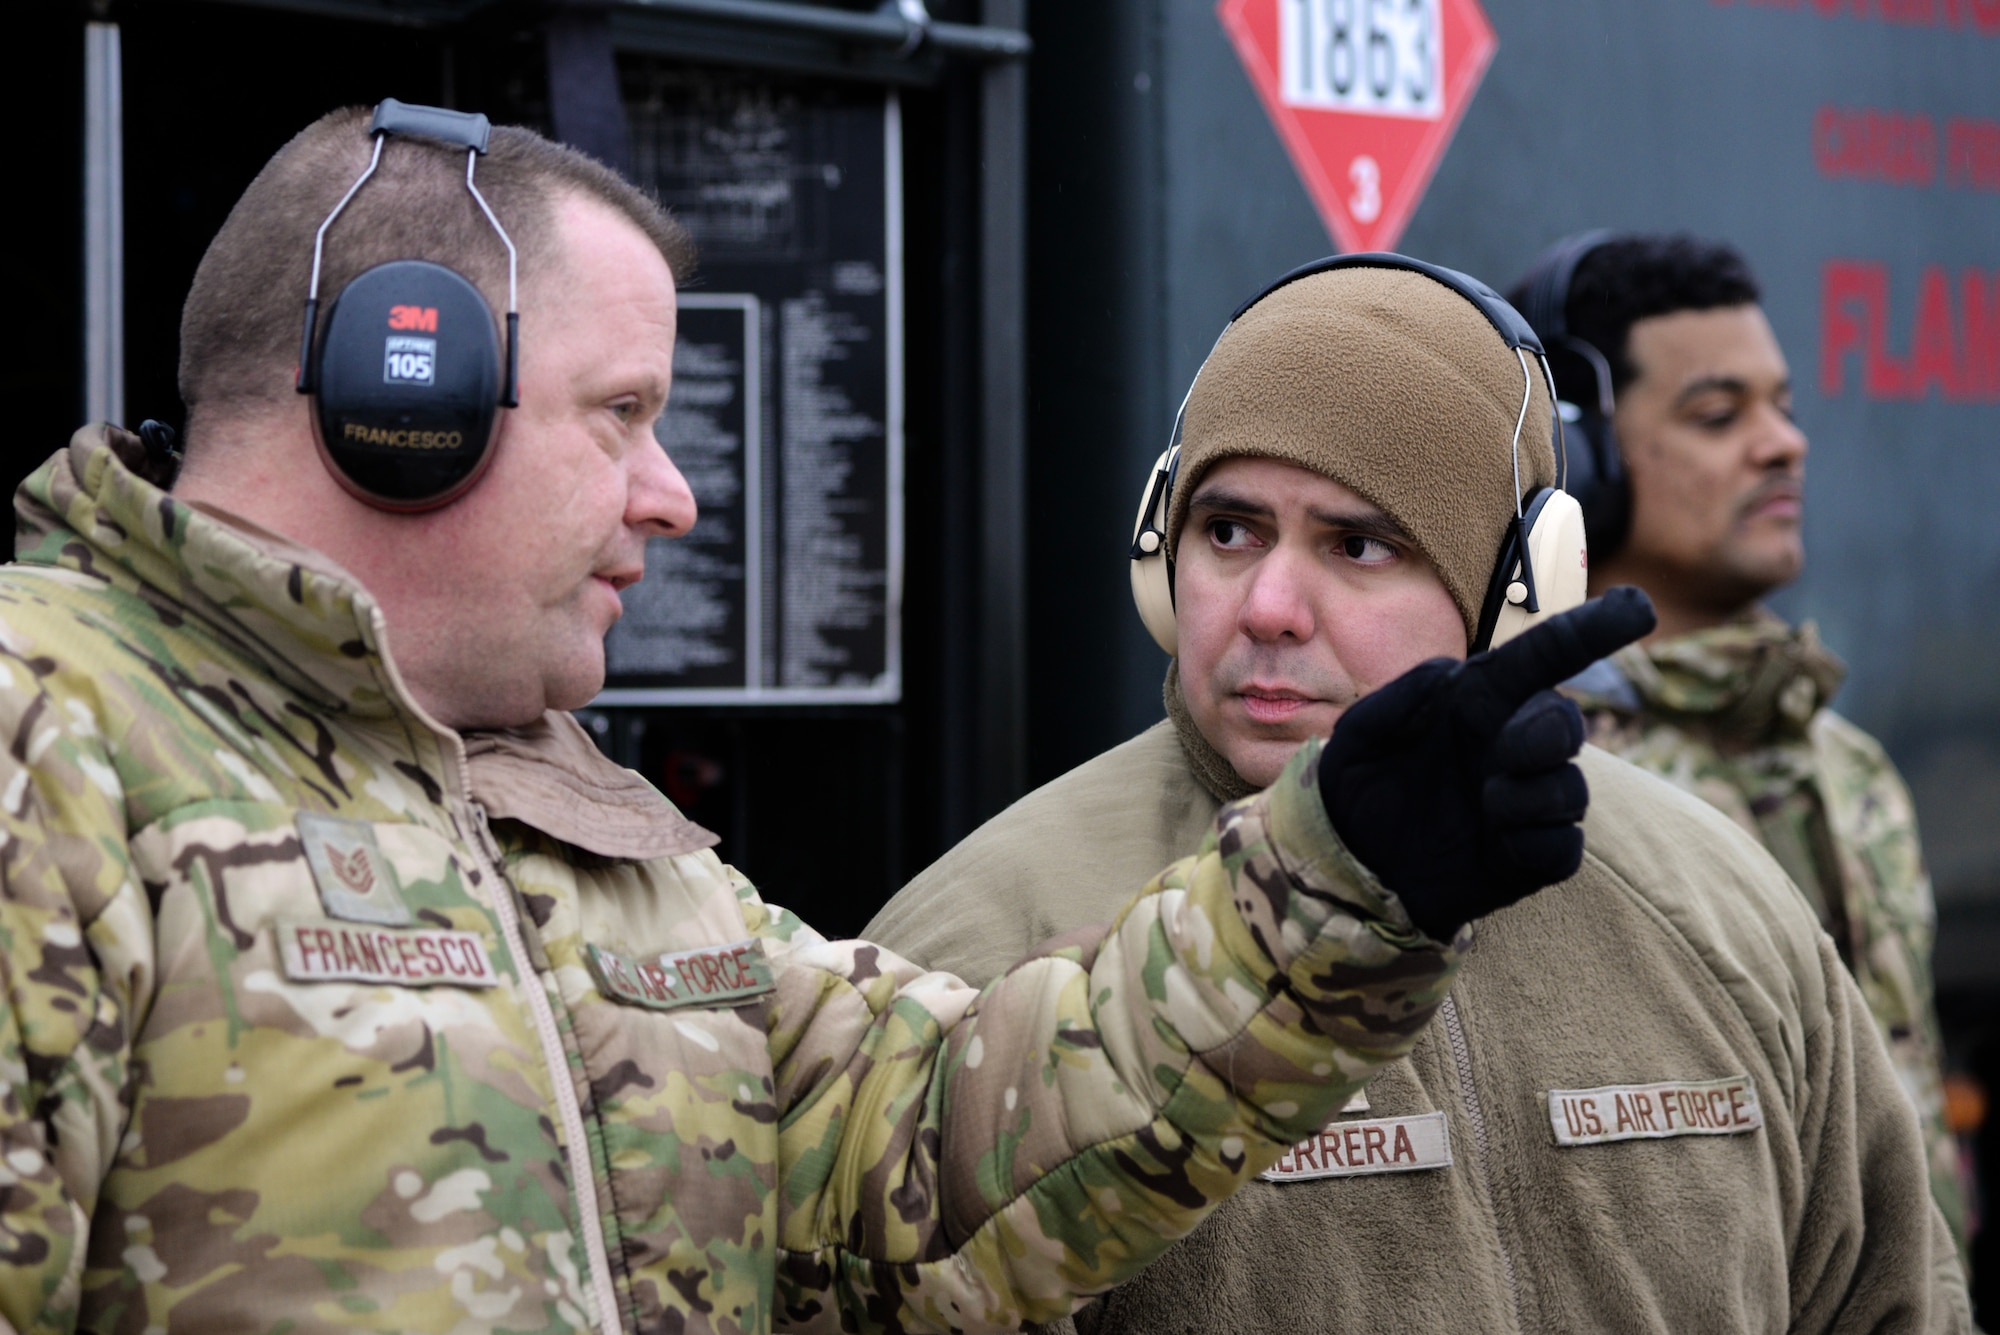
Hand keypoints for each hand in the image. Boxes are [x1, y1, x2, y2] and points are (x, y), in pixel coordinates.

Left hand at [1317, 587, 1656, 939]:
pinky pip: (1564, 848)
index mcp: (1478, 703)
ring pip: (1569, 790)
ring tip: (1483, 808)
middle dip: (1550, 735)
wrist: (1350, 866)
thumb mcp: (1358, 733)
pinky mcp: (1532, 855)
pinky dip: (1532, 845)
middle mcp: (1511, 745)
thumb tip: (1450, 672)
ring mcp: (1527, 802)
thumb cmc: (1358, 786)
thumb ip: (1400, 695)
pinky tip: (1493, 844)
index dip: (1591, 629)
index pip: (1543, 657)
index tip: (1638, 606)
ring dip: (1529, 798)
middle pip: (1566, 725)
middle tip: (1507, 751)